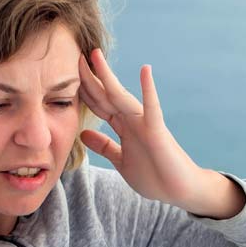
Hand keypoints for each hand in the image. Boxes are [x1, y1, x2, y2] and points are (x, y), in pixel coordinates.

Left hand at [78, 49, 244, 217]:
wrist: (180, 190)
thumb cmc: (154, 176)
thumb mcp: (121, 161)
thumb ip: (105, 147)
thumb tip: (84, 134)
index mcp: (123, 127)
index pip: (99, 105)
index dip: (83, 90)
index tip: (65, 74)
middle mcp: (133, 120)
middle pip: (105, 96)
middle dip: (89, 78)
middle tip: (74, 56)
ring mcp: (145, 123)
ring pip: (121, 96)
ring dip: (108, 76)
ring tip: (96, 56)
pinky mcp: (158, 131)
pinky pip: (152, 108)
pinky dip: (148, 90)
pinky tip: (145, 71)